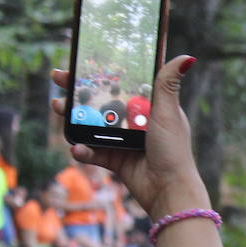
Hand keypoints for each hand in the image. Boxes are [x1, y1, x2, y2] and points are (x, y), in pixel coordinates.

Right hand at [51, 56, 205, 218]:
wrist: (168, 189)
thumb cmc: (173, 149)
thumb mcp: (168, 112)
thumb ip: (168, 84)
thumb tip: (187, 57)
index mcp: (147, 107)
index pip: (121, 83)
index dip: (102, 72)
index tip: (82, 61)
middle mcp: (133, 121)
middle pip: (101, 102)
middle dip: (78, 91)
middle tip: (58, 78)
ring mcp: (122, 141)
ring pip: (91, 125)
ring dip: (72, 117)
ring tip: (59, 108)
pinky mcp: (114, 159)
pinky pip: (93, 152)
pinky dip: (83, 150)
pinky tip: (77, 148)